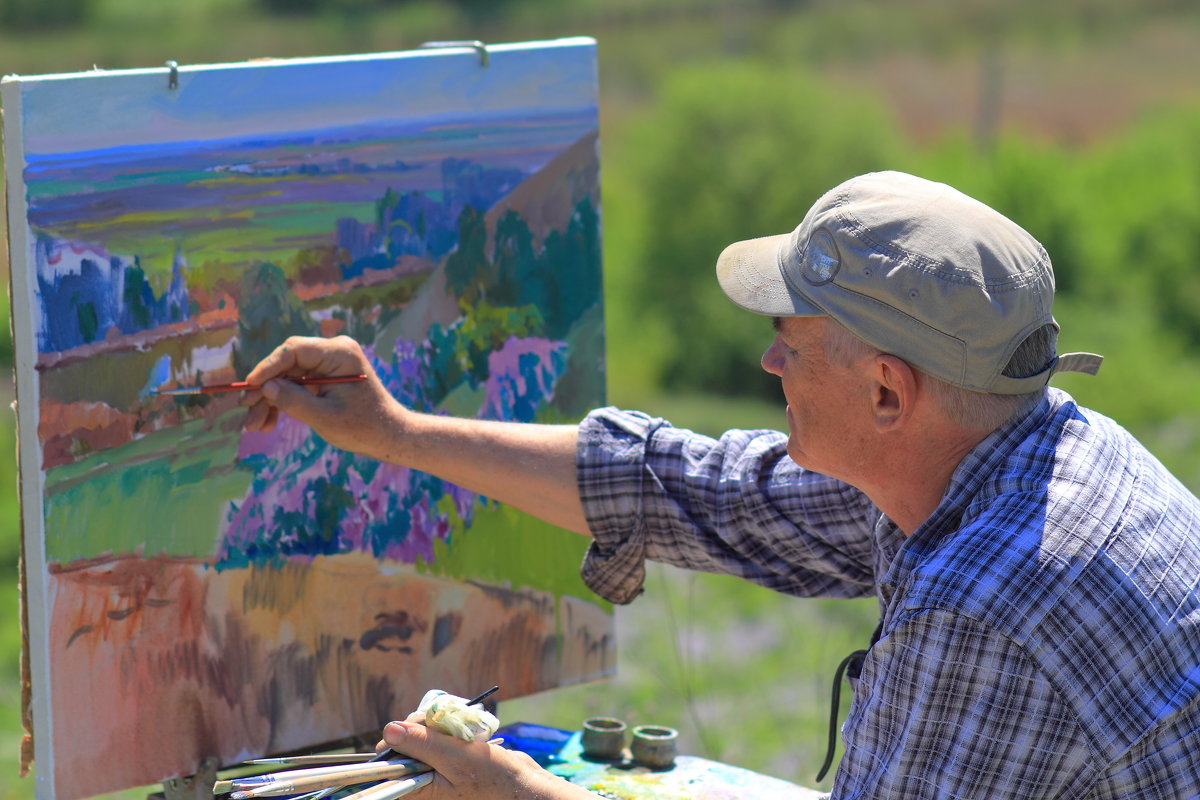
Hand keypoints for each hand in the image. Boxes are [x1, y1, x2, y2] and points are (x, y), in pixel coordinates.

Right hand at [240, 335, 406, 460]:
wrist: (389, 435)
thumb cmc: (363, 427)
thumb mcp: (324, 417)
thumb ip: (293, 400)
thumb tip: (265, 387)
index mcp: (339, 353)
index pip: (294, 350)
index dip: (267, 367)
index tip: (249, 386)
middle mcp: (334, 351)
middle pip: (287, 364)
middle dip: (265, 389)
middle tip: (246, 413)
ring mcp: (329, 363)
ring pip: (288, 377)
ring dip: (270, 400)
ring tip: (254, 426)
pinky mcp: (325, 377)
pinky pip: (297, 385)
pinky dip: (283, 402)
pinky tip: (268, 423)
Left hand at [377, 720, 593, 799]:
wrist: (522, 785)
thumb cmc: (491, 778)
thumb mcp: (455, 757)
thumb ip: (421, 744)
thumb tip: (388, 730)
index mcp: (417, 788)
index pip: (389, 760)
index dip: (400, 737)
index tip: (419, 725)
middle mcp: (423, 779)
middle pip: (404, 744)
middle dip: (422, 726)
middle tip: (446, 725)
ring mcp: (436, 769)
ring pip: (422, 736)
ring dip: (438, 724)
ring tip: (462, 730)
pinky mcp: (448, 759)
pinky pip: (439, 737)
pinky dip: (450, 728)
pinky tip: (467, 733)